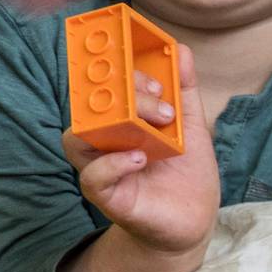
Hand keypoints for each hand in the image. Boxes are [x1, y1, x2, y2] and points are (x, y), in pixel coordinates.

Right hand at [61, 47, 218, 257]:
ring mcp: (101, 168)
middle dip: (121, 93)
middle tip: (161, 105)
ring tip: (152, 129)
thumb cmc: (185, 173)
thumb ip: (183, 90)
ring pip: (76, 139)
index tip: (156, 80)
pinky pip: (92, 177)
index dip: (118, 73)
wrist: (194, 221)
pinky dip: (112, 164)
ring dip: (114, 125)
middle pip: (88, 107)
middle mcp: (103, 142)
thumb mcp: (190, 126)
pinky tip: (139, 158)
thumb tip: (182, 51)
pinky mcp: (108, 197)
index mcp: (119, 121)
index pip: (101, 87)